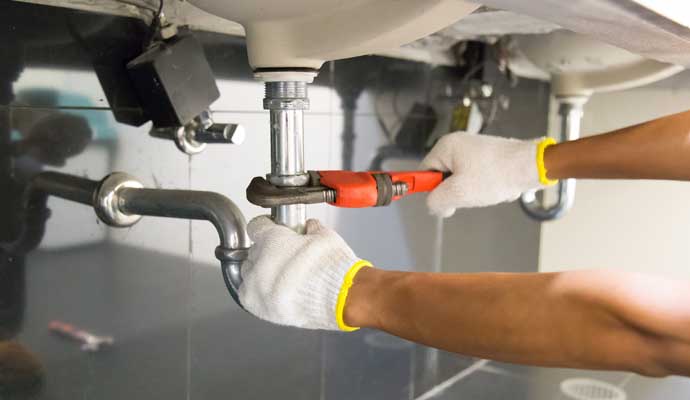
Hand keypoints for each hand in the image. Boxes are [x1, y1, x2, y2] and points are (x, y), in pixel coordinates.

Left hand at [239, 216, 370, 330]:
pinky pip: (248, 294)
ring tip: (279, 276)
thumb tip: (310, 227)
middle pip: (253, 251)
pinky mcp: (257, 306)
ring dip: (260, 271)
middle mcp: (259, 262)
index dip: (266, 227)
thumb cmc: (333, 267)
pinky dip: (257, 291)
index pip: (256, 227)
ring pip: (248, 272)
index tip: (272, 230)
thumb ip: (312, 228)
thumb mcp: (325, 236)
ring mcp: (256, 285)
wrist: (341, 298)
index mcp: (272, 240)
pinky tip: (272, 290)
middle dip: (267, 252)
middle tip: (283, 256)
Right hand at [421, 132, 544, 216]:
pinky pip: (476, 179)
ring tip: (485, 191)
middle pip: (443, 177)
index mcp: (447, 146)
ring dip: (471, 192)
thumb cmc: (497, 174)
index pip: (424, 172)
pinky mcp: (487, 158)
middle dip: (455, 192)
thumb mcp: (458, 193)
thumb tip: (433, 205)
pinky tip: (495, 187)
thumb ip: (436, 201)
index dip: (430, 189)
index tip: (439, 200)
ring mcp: (474, 150)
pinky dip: (483, 188)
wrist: (531, 166)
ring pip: (461, 181)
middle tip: (468, 196)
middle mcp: (458, 144)